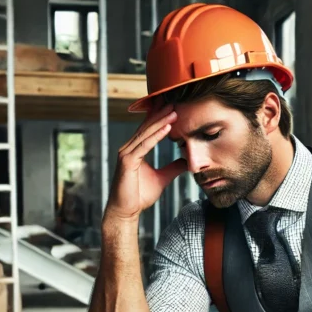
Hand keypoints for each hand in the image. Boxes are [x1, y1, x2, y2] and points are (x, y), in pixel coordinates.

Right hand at [105, 101, 188, 222]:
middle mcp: (128, 149)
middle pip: (146, 127)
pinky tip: (167, 128)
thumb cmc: (139, 196)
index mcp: (135, 150)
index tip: (172, 106)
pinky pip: (144, 145)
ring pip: (146, 133)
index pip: (148, 130)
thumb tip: (186, 162)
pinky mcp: (127, 161)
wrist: (126, 211)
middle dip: (161, 114)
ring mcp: (126, 154)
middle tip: (174, 101)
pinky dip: (156, 136)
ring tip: (174, 111)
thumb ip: (172, 168)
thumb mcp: (162, 178)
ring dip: (161, 121)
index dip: (159, 117)